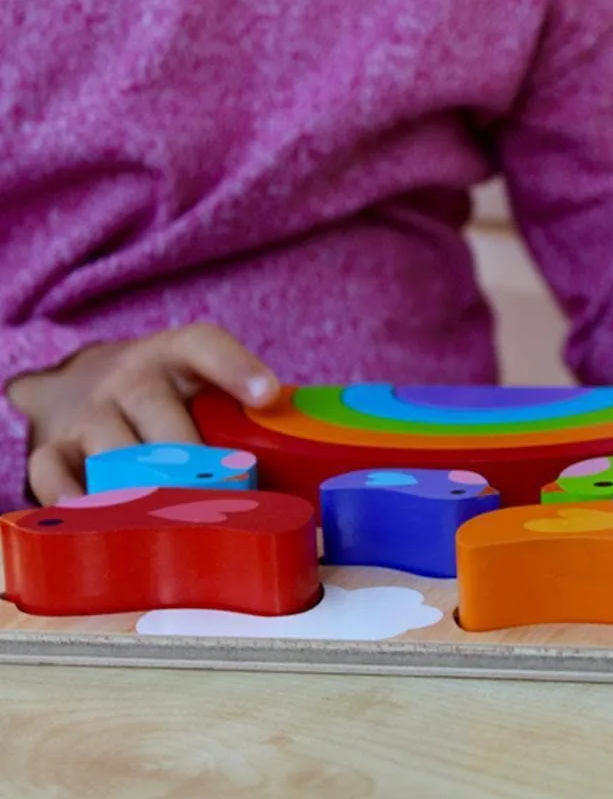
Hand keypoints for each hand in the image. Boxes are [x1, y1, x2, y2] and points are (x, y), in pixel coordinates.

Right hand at [7, 323, 279, 504]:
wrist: (74, 386)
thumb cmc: (159, 396)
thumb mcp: (195, 385)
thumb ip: (238, 411)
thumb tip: (311, 458)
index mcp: (174, 356)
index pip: (204, 346)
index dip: (236, 367)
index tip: (267, 395)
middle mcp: (127, 377)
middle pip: (162, 414)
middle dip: (197, 461)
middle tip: (229, 497)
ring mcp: (86, 411)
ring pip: (115, 450)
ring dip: (147, 488)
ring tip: (179, 518)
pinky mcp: (50, 447)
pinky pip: (53, 475)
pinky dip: (77, 499)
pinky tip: (102, 517)